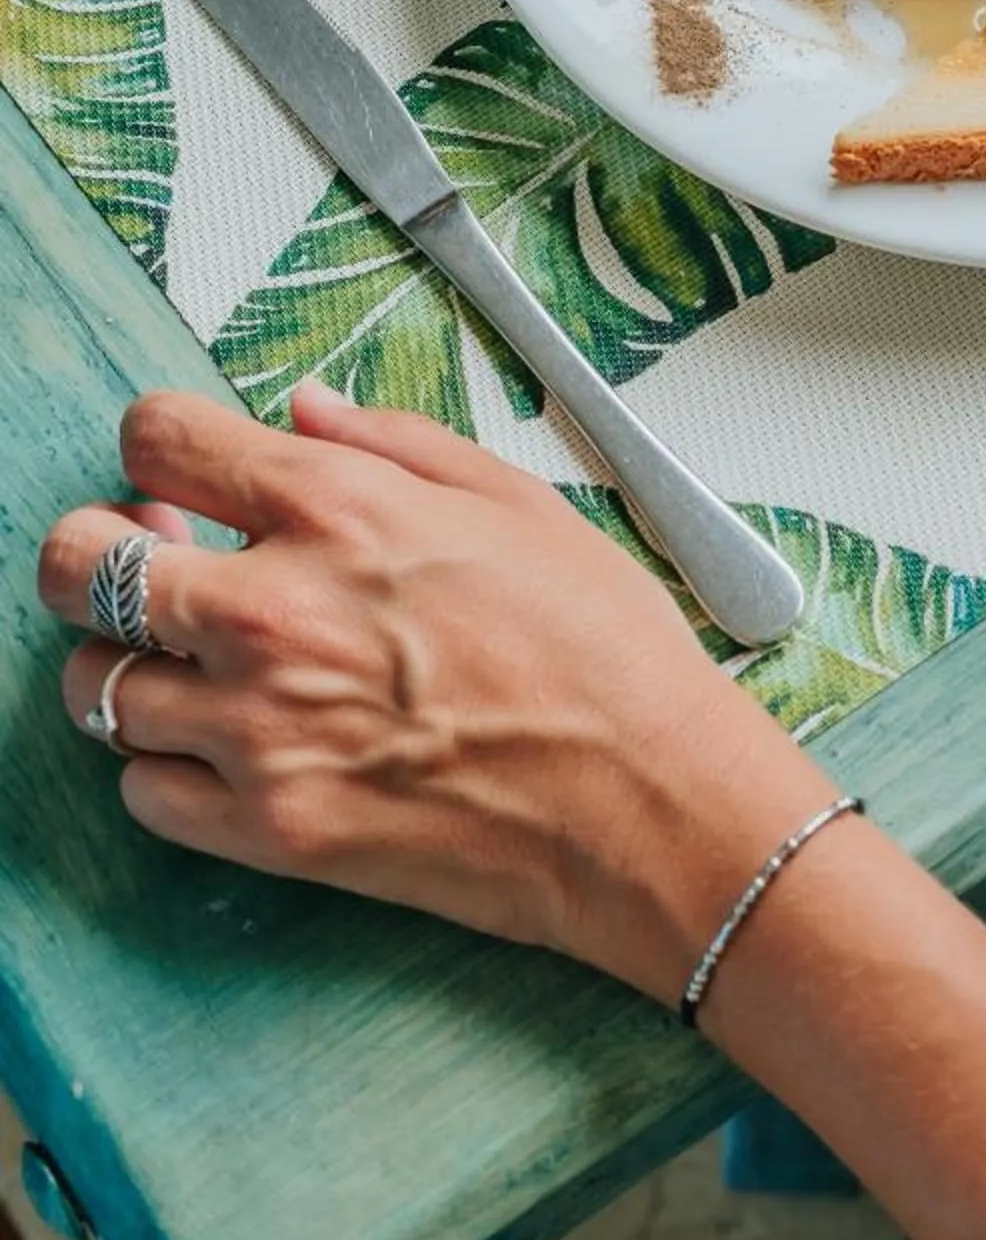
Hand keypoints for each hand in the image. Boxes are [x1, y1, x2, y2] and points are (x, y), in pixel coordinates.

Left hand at [39, 386, 832, 997]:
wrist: (648, 804)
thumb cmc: (605, 651)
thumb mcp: (516, 500)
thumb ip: (391, 442)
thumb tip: (299, 411)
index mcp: (338, 508)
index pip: (156, 439)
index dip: (159, 446)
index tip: (178, 472)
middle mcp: (274, 611)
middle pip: (82, 562)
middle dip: (100, 548)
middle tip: (153, 560)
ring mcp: (260, 729)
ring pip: (92, 683)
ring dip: (131, 662)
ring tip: (196, 662)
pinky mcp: (269, 827)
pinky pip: (141, 790)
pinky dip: (166, 764)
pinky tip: (228, 743)